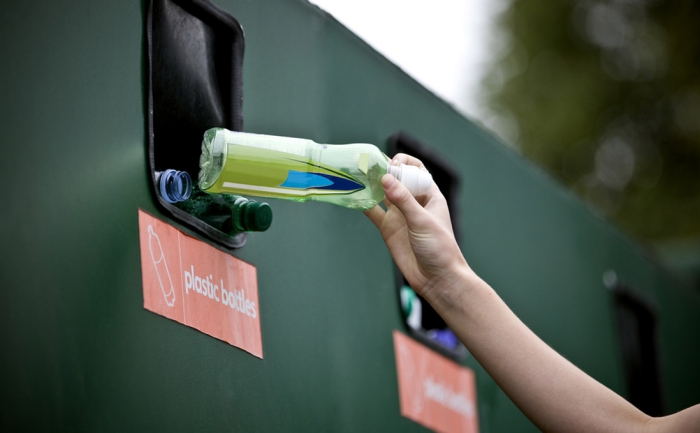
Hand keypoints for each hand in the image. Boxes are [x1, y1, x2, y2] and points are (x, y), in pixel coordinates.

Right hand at [364, 154, 467, 302]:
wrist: (437, 279)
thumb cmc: (440, 248)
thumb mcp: (422, 221)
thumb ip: (403, 200)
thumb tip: (386, 178)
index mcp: (429, 195)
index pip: (415, 169)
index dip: (402, 163)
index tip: (390, 166)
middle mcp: (413, 202)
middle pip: (396, 178)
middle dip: (382, 170)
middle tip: (365, 164)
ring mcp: (399, 215)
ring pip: (381, 193)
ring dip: (370, 184)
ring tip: (355, 175)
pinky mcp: (387, 228)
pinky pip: (372, 211)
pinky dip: (362, 203)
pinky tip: (352, 195)